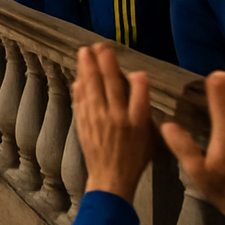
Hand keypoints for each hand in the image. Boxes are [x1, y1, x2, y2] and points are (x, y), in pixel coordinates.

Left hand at [73, 44, 154, 203]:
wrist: (111, 178)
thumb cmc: (134, 156)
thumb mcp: (147, 132)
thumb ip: (141, 104)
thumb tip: (139, 77)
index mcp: (129, 117)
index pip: (123, 86)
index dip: (114, 66)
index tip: (111, 50)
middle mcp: (110, 116)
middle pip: (103, 84)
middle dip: (98, 63)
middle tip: (95, 46)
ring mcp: (94, 120)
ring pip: (88, 89)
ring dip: (85, 70)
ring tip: (84, 54)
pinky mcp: (82, 125)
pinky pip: (79, 102)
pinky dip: (78, 89)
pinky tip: (77, 79)